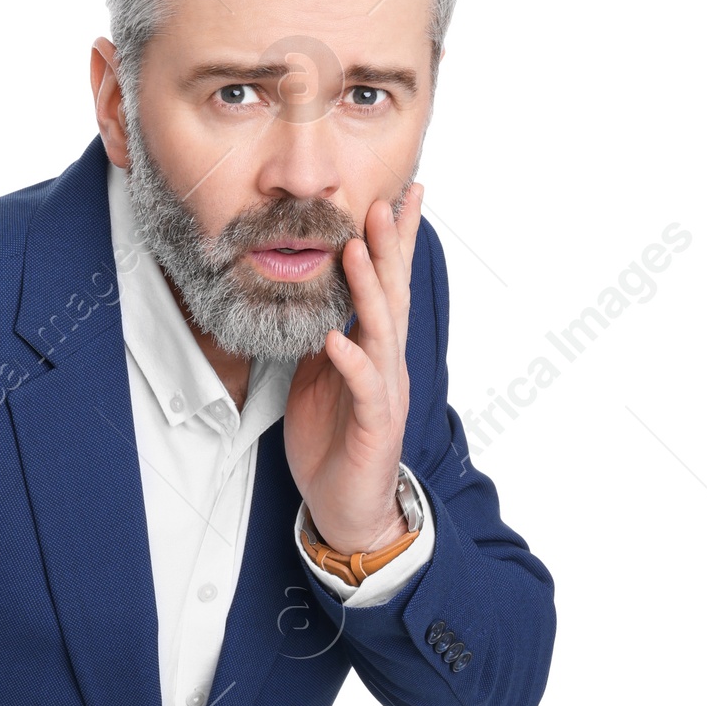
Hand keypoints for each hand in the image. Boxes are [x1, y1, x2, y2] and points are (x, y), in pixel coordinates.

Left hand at [283, 184, 422, 556]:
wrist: (345, 509)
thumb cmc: (333, 447)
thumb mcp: (317, 383)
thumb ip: (320, 343)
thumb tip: (309, 304)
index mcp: (374, 352)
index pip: (385, 288)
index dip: (394, 244)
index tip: (396, 196)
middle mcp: (387, 366)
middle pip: (392, 297)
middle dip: (389, 249)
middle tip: (383, 201)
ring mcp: (384, 394)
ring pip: (382, 333)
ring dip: (368, 291)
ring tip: (357, 251)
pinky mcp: (375, 426)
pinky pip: (365, 389)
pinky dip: (352, 362)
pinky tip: (338, 340)